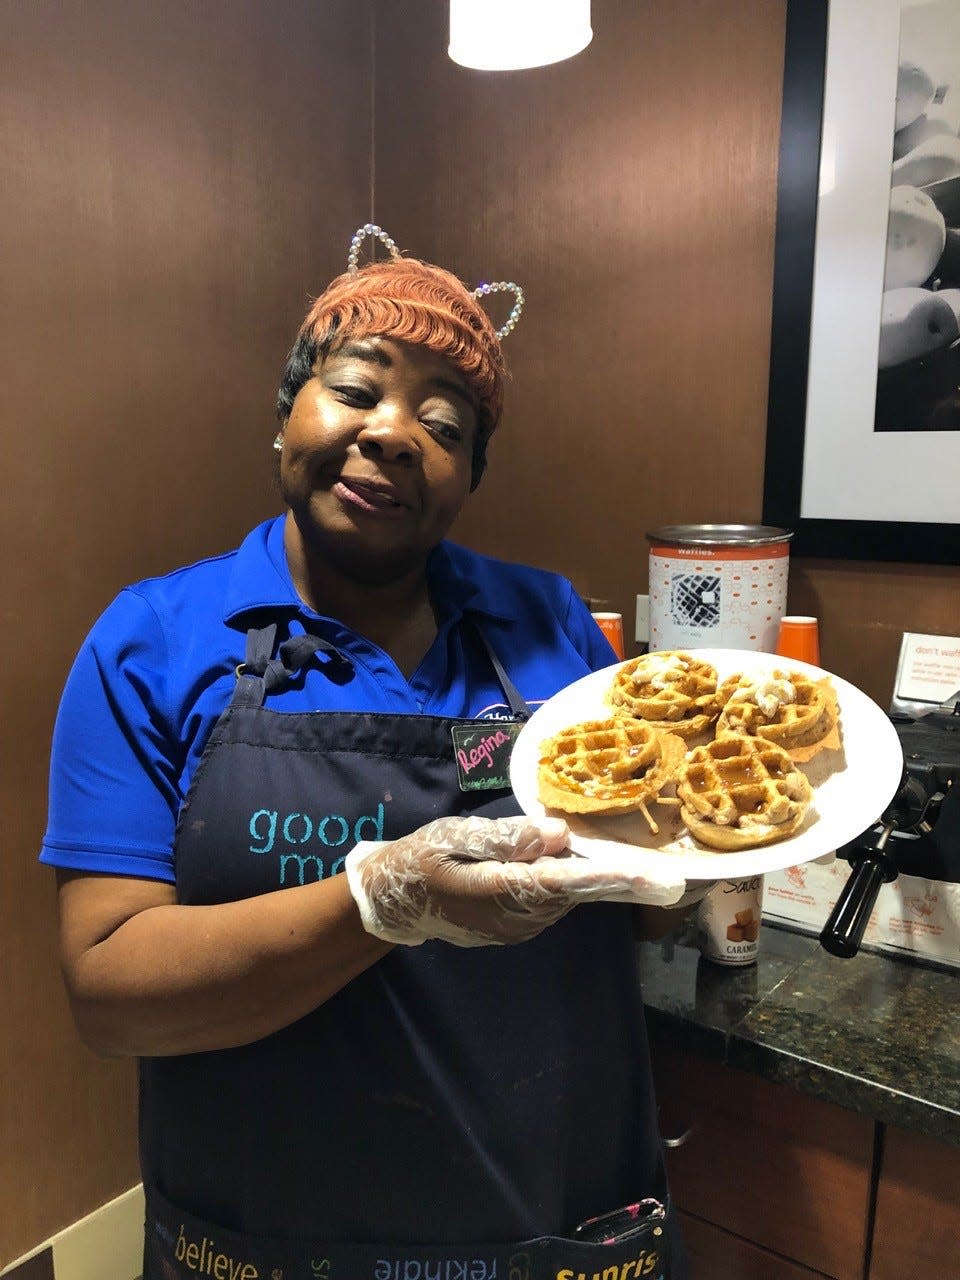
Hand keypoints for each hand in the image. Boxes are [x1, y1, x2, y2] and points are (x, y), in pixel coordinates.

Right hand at [344, 814, 688, 946]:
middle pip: (573, 895)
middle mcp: (512, 919)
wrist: (393, 904)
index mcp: (493, 892)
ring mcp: (516, 929)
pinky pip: (555, 903)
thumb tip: (558, 834)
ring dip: (603, 885)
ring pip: (568, 900)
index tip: (641, 876)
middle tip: (671, 881)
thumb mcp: (452, 838)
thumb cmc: (419, 861)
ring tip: (646, 872)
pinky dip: (579, 888)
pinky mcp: (518, 928)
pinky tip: (601, 873)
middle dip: (621, 886)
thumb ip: (505, 838)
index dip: (601, 878)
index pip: (557, 883)